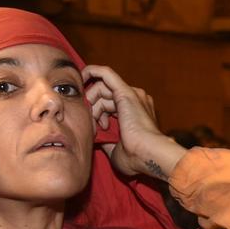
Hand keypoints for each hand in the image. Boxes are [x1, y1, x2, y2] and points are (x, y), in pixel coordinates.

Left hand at [83, 64, 182, 181]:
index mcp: (135, 112)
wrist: (148, 155)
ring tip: (93, 121)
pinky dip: (92, 71)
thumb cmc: (136, 157)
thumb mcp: (115, 148)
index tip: (92, 124)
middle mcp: (136, 100)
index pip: (109, 103)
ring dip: (91, 102)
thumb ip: (105, 138)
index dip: (96, 111)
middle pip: (104, 95)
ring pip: (101, 88)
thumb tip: (94, 136)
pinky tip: (81, 75)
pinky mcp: (125, 91)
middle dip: (92, 107)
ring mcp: (132, 94)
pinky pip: (105, 74)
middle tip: (91, 124)